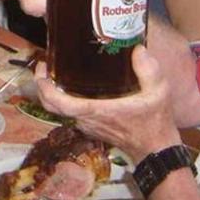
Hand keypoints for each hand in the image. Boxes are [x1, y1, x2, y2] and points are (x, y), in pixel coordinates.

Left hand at [35, 47, 179, 161]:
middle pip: (52, 105)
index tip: (41, 69)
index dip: (44, 87)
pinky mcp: (91, 126)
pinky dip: (63, 98)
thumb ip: (149, 71)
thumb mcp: (158, 93)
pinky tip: (72, 82)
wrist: (156, 151)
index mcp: (95, 111)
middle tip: (44, 64)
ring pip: (59, 109)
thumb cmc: (155, 122)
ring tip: (55, 69)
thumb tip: (138, 49)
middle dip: (42, 85)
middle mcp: (86, 119)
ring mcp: (87, 125)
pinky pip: (70, 112)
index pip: (58, 103)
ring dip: (52, 91)